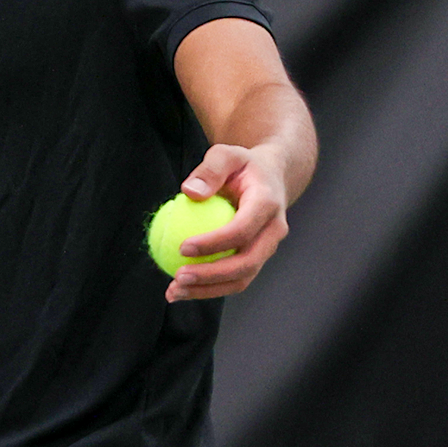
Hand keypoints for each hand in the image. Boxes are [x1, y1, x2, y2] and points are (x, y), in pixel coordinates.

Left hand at [165, 143, 290, 301]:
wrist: (271, 176)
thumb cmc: (242, 164)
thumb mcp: (226, 154)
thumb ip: (209, 170)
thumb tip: (188, 192)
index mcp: (268, 204)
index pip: (241, 230)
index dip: (214, 243)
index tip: (182, 247)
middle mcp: (273, 231)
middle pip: (246, 263)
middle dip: (212, 276)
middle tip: (178, 277)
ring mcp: (267, 249)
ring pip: (241, 279)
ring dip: (207, 290)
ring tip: (174, 292)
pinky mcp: (256, 259)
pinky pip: (233, 279)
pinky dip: (208, 287)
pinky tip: (179, 288)